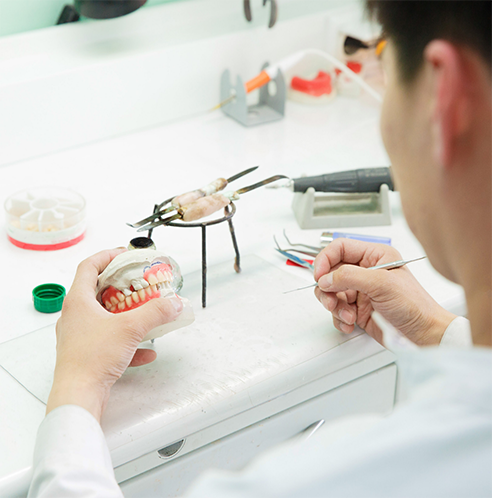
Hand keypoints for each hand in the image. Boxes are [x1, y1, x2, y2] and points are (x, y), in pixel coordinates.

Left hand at [47, 248, 183, 421]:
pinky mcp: (87, 354)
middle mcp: (76, 316)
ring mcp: (80, 335)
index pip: (89, 266)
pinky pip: (111, 341)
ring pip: (105, 316)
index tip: (125, 254)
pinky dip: (129, 342)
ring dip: (127, 313)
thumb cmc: (91, 360)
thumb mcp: (130, 328)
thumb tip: (172, 303)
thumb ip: (155, 312)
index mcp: (78, 301)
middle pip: (98, 290)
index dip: (107, 256)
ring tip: (145, 313)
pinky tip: (147, 351)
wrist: (79, 395)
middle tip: (139, 283)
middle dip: (122, 286)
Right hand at [313, 239, 455, 346]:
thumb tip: (326, 277)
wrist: (423, 334)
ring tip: (347, 315)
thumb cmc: (414, 305)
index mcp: (374, 256)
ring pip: (330, 293)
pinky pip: (337, 310)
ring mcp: (360, 290)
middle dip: (328, 289)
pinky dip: (339, 318)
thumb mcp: (381, 284)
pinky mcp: (357, 308)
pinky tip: (350, 323)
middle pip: (331, 272)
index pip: (340, 248)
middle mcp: (365, 271)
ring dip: (334, 306)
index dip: (325, 259)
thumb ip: (349, 277)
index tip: (319, 275)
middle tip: (331, 300)